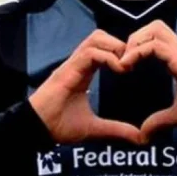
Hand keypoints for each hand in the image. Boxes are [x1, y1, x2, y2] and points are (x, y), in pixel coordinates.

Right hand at [29, 30, 141, 144]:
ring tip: (126, 66)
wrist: (37, 129)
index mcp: (84, 71)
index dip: (121, 52)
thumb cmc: (59, 125)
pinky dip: (108, 57)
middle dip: (121, 45)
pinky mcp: (68, 69)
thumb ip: (116, 130)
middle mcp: (79, 64)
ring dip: (115, 48)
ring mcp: (72, 64)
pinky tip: (119, 70)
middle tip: (134, 63)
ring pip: (96, 38)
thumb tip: (140, 139)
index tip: (135, 68)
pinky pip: (90, 53)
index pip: (104, 47)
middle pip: (101, 36)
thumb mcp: (95, 128)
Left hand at [118, 21, 176, 142]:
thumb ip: (159, 121)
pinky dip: (137, 52)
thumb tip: (144, 135)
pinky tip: (127, 66)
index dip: (138, 47)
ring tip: (126, 60)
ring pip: (155, 28)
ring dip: (136, 41)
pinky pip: (154, 45)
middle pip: (155, 26)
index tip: (125, 68)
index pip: (156, 40)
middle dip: (135, 38)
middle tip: (125, 59)